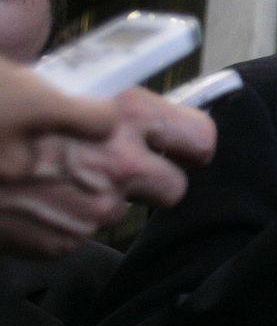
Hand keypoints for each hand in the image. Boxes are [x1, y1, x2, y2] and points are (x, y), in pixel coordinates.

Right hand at [0, 77, 216, 258]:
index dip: (187, 140)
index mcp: (123, 118)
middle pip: (172, 188)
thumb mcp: (39, 81)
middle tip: (116, 159)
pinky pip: (78, 233)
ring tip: (53, 171)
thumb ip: (93, 103)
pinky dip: (62, 218)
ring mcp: (87, 214)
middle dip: (152, 175)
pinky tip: (30, 194)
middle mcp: (116, 171)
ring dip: (99, 196)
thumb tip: (118, 115)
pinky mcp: (56, 244)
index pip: (198, 139)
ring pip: (119, 211)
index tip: (174, 141)